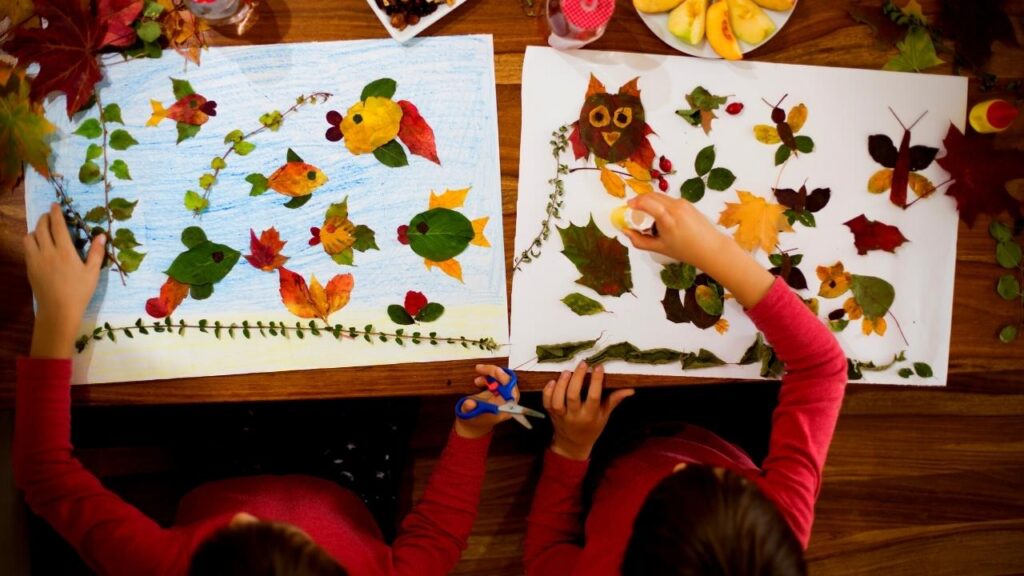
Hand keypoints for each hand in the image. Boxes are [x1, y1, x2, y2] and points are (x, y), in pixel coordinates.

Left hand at [24, 203, 105, 357]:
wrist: (58, 310)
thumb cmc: (79, 291)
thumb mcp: (93, 273)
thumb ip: (96, 252)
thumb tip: (101, 235)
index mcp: (65, 252)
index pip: (58, 226)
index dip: (56, 213)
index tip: (55, 205)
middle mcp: (47, 252)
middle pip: (41, 228)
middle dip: (45, 218)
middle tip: (50, 216)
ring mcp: (36, 260)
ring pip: (29, 237)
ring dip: (36, 230)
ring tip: (43, 231)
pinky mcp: (30, 267)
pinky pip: (27, 249)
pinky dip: (32, 242)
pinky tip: (39, 246)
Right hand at [453, 364, 519, 438]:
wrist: (475, 422)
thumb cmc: (473, 420)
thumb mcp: (467, 415)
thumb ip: (469, 409)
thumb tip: (469, 403)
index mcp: (504, 411)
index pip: (510, 393)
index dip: (505, 381)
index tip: (497, 371)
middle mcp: (508, 403)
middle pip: (508, 383)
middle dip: (495, 373)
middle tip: (480, 369)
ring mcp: (506, 396)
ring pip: (503, 378)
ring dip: (490, 373)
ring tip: (476, 378)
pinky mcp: (501, 391)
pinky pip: (499, 379)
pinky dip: (490, 375)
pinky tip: (480, 380)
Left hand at [543, 361, 633, 460]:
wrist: (573, 444)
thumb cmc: (592, 428)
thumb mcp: (605, 416)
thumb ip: (614, 400)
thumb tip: (631, 390)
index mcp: (590, 416)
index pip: (593, 397)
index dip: (596, 381)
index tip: (598, 366)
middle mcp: (575, 416)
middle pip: (573, 396)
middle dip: (577, 378)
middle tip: (582, 364)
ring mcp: (561, 416)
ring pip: (557, 400)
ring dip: (561, 384)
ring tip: (567, 371)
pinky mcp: (550, 414)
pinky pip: (546, 403)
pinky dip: (547, 392)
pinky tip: (552, 381)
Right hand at [622, 193, 774, 308]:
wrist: (711, 247)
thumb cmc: (684, 250)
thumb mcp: (659, 248)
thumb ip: (639, 241)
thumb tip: (625, 231)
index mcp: (667, 219)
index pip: (647, 202)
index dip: (635, 202)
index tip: (628, 206)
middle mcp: (674, 207)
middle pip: (652, 195)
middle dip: (640, 200)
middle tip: (633, 209)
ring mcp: (682, 203)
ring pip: (660, 196)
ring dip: (649, 201)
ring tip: (645, 213)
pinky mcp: (687, 203)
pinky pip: (668, 199)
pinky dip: (660, 203)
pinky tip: (660, 216)